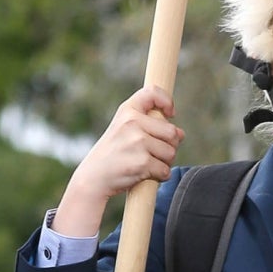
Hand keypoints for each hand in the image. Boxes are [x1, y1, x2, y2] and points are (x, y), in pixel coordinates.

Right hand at [52, 87, 182, 238]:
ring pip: (171, 152)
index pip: (153, 92)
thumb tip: (180, 134)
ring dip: (165, 162)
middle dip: (169, 145)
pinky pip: (165, 170)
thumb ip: (149, 126)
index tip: (170, 113)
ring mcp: (138, 142)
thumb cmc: (111, 155)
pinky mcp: (142, 162)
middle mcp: (132, 123)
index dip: (167, 101)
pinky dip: (160, 176)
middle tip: (153, 153)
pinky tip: (145, 175)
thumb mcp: (122, 130)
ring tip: (147, 164)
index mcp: (127, 111)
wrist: (92, 179)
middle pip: (172, 132)